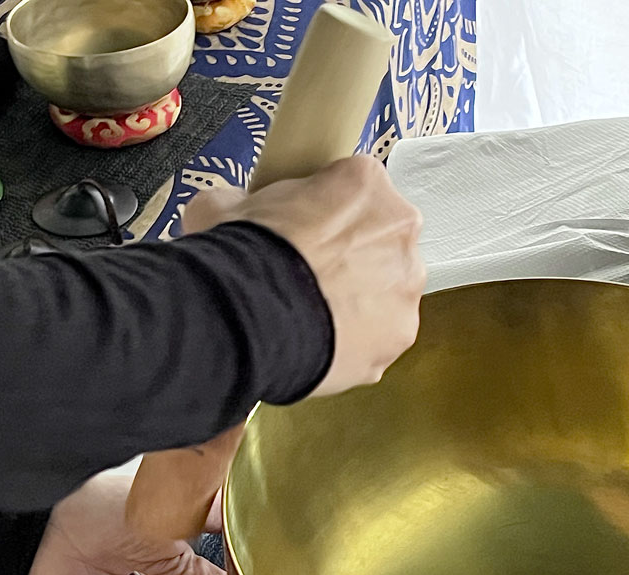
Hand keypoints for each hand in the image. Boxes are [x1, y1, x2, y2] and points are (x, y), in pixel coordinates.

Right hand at [182, 155, 425, 397]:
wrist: (250, 322)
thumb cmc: (243, 258)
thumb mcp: (223, 206)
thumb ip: (244, 200)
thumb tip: (230, 206)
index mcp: (364, 182)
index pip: (354, 185)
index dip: (325, 208)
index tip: (304, 226)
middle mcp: (398, 227)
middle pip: (380, 236)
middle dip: (352, 252)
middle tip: (309, 271)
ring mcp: (405, 282)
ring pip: (387, 286)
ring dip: (360, 296)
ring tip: (314, 311)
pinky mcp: (401, 330)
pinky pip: (382, 330)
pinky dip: (359, 336)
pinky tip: (324, 338)